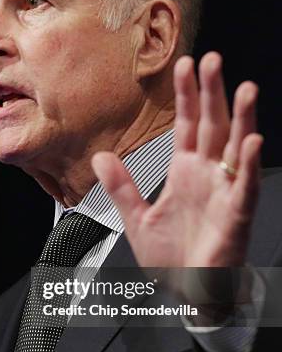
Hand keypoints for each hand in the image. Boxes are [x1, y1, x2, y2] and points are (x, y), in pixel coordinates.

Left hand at [92, 52, 261, 267]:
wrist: (190, 292)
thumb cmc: (172, 258)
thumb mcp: (137, 219)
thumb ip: (122, 187)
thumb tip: (100, 157)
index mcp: (184, 172)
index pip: (188, 125)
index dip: (187, 95)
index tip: (184, 65)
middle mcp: (207, 175)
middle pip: (213, 126)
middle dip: (213, 93)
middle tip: (212, 59)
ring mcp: (224, 192)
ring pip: (236, 148)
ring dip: (241, 119)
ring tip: (244, 88)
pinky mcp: (236, 215)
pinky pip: (245, 186)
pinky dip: (248, 165)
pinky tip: (251, 142)